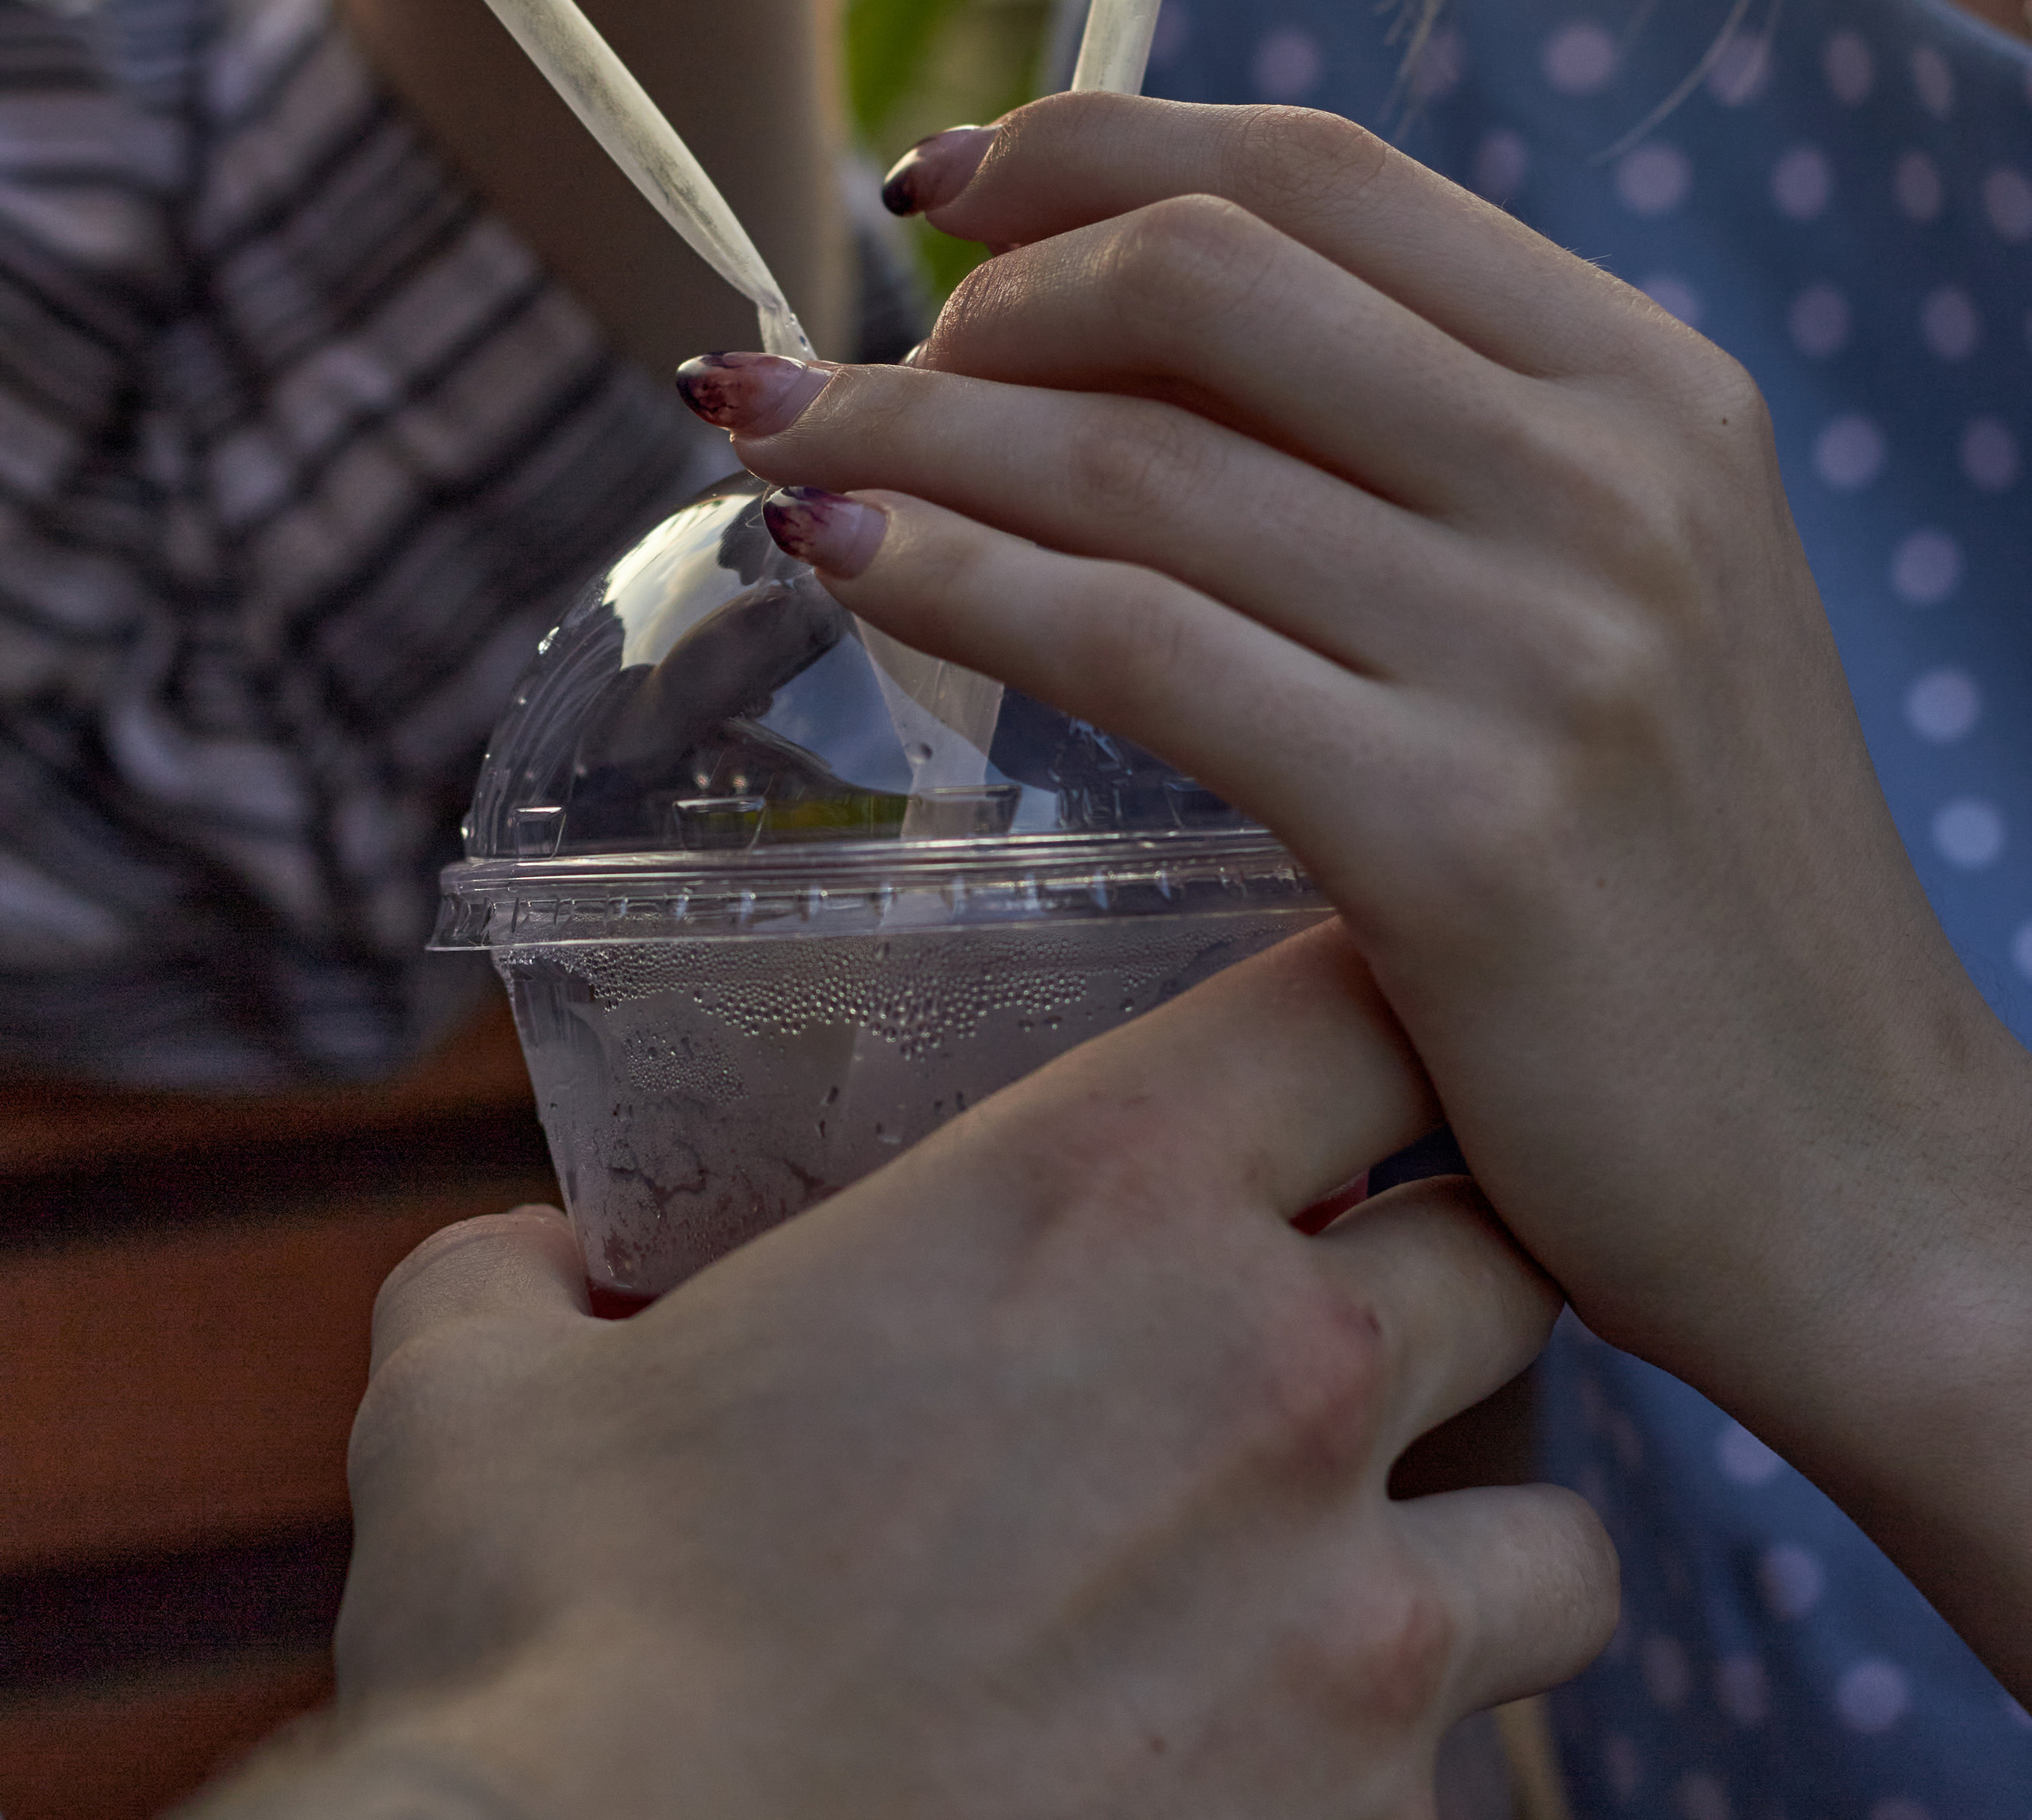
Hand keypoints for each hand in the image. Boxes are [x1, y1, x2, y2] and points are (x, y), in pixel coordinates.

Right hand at [203, 926, 1611, 1819]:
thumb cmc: (543, 1660)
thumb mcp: (486, 1395)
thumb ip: (523, 1278)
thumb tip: (530, 1263)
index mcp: (1094, 1200)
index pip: (1364, 1007)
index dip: (1378, 1015)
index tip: (1352, 1054)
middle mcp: (1274, 1379)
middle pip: (1512, 1250)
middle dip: (1452, 1266)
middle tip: (1356, 1306)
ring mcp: (1352, 1626)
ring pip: (1563, 1528)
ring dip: (1483, 1526)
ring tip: (1360, 1561)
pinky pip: (1475, 1755)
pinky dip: (1409, 1738)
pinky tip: (1274, 1746)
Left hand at [697, 93, 2031, 1686]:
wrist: (1852, 1170)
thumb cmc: (1697, 900)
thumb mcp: (1620, 614)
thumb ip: (1440, 465)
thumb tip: (1154, 366)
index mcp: (1653, 393)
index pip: (1322, 175)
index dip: (1094, 143)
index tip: (941, 187)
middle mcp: (1610, 482)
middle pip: (1202, 279)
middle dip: (973, 301)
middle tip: (847, 374)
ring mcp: (1542, 651)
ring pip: (1135, 465)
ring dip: (909, 436)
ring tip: (781, 451)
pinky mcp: (1457, 834)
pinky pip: (1135, 645)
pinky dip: (958, 586)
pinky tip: (848, 566)